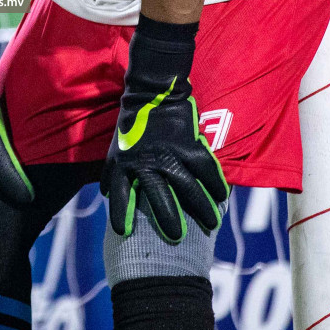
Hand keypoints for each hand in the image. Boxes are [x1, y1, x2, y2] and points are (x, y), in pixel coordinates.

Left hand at [100, 14, 227, 242]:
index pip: (121, 196)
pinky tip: (222, 196)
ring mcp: (170, 154)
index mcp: (126, 164)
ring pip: (188, 188)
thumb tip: (106, 195)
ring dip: (201, 208)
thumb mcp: (115, 148)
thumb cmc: (132, 123)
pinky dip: (215, 183)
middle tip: (177, 238)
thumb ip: (112, 174)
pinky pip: (205, 169)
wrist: (151, 92)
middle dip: (169, 220)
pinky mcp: (189, 144)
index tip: (124, 233)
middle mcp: (147, 163)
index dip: (121, 215)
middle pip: (160, 199)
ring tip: (210, 224)